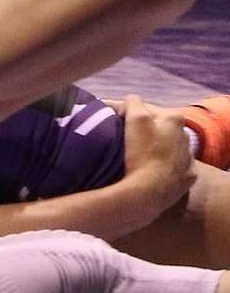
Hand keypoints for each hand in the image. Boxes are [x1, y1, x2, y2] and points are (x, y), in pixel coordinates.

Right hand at [116, 93, 195, 212]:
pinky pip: (170, 167)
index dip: (122, 111)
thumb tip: (129, 100)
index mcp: (174, 119)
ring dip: (150, 147)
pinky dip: (159, 166)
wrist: (149, 192)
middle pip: (155, 127)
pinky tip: (147, 169)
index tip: (105, 118)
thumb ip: (132, 102)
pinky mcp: (185, 178)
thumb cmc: (142, 153)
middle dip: (138, 129)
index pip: (142, 107)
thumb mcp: (135, 119)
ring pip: (163, 147)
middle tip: (117, 137)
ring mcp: (187, 159)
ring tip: (131, 155)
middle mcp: (185, 136)